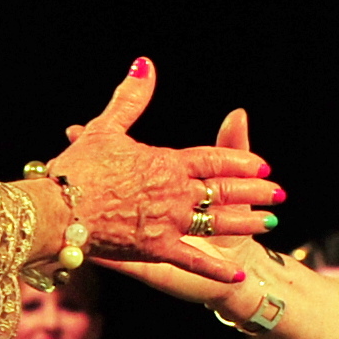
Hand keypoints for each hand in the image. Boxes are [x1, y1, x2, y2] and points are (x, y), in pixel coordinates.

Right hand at [52, 72, 279, 281]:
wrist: (58, 208)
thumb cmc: (80, 168)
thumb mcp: (106, 129)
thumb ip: (131, 99)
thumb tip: (146, 64)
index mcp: (166, 162)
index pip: (213, 159)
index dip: (239, 161)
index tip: (263, 164)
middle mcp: (175, 193)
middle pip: (223, 190)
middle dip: (254, 192)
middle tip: (279, 194)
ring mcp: (169, 223)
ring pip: (218, 222)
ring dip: (246, 222)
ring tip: (270, 223)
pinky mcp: (157, 251)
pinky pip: (194, 260)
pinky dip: (217, 269)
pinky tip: (239, 275)